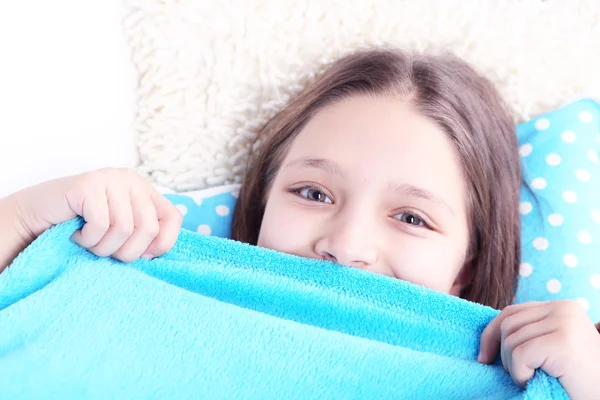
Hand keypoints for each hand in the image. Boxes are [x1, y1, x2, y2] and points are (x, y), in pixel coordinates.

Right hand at [14, 168, 181, 261]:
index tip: (140, 255)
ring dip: (103, 247)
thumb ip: (143, 236)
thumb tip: (157, 252)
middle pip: (149, 228)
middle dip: (126, 252)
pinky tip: (77, 234)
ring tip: (89, 242)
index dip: (162, 243)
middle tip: (105, 251)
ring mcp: (110, 178)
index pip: (173, 218)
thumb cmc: (80, 229)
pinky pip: (100, 225)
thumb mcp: (120, 232)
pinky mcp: (88, 184)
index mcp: (144, 190)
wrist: (34, 218)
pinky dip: (87, 239)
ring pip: (124, 228)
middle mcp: (131, 179)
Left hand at [478, 300, 599, 398]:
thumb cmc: (576, 378)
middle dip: (501, 351)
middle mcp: (563, 309)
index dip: (491, 334)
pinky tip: (534, 382)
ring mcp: (564, 323)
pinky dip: (520, 373)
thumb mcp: (551, 346)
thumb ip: (530, 332)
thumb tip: (487, 336)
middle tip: (514, 374)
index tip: (484, 357)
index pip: (511, 312)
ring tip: (531, 378)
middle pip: (508, 323)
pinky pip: (520, 354)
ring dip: (512, 366)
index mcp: (561, 306)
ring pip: (511, 339)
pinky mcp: (562, 343)